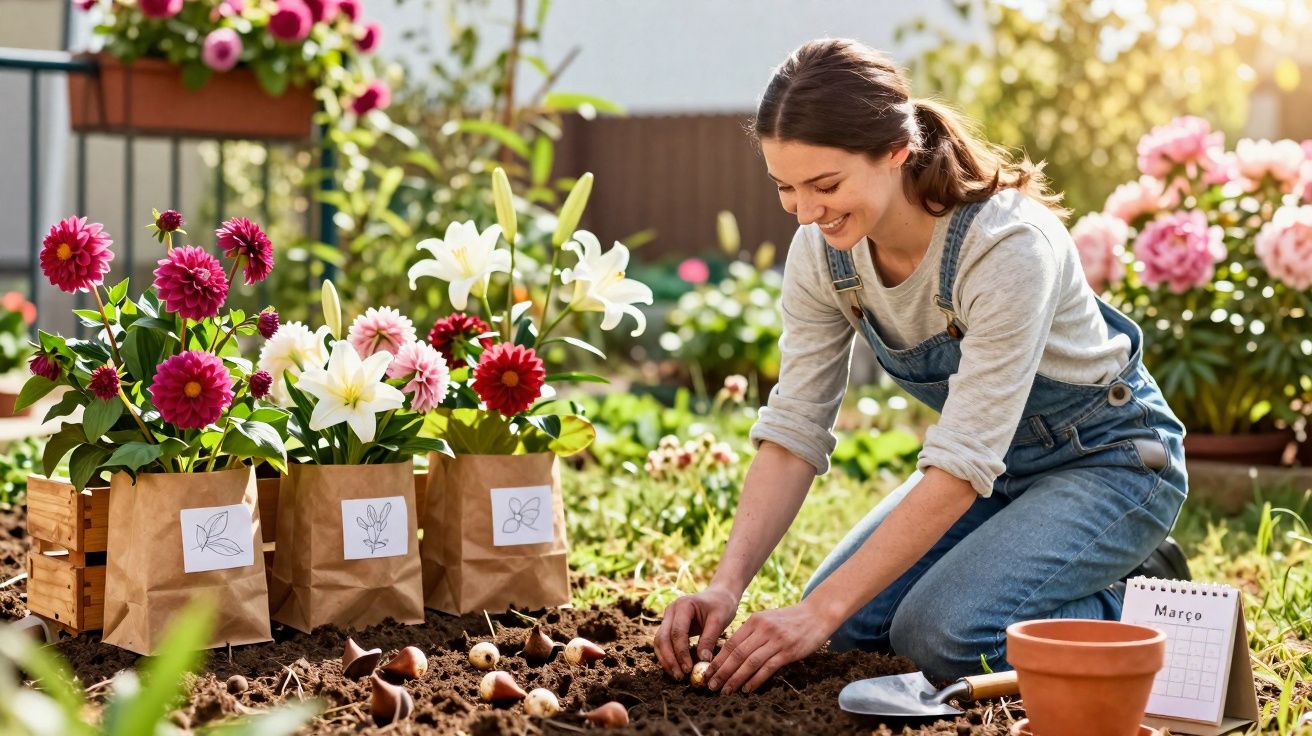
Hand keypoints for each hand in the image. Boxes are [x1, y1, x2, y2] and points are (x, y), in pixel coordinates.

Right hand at [653, 585, 739, 679]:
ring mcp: (668, 617)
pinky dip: (667, 656)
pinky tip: (675, 669)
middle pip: (662, 638)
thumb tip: (703, 662)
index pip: (677, 632)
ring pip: (659, 641)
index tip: (689, 669)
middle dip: (670, 659)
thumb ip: (709, 639)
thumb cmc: (721, 606)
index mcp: (683, 605)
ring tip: (677, 676)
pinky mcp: (669, 625)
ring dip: (666, 660)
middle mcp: (671, 610)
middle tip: (680, 676)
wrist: (719, 595)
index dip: (681, 652)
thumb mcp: (719, 620)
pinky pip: (663, 643)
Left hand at [703, 599, 833, 694]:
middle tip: (711, 685)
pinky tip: (747, 688)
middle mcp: (762, 629)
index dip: (717, 659)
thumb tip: (732, 652)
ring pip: (750, 662)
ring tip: (726, 690)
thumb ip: (751, 632)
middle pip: (736, 654)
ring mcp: (776, 640)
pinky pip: (768, 667)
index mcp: (754, 620)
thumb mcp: (767, 619)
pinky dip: (755, 679)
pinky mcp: (788, 651)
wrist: (817, 613)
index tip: (706, 672)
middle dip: (721, 672)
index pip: (730, 643)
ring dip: (735, 678)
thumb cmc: (790, 619)